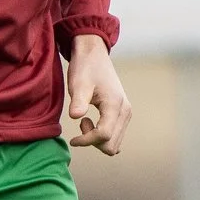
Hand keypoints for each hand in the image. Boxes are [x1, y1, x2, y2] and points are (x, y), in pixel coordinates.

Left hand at [65, 35, 131, 154]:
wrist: (94, 55)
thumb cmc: (85, 67)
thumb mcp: (78, 84)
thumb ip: (78, 101)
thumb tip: (76, 117)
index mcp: (115, 105)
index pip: (104, 136)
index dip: (87, 140)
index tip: (72, 138)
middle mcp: (125, 111)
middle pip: (111, 145)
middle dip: (93, 141)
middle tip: (81, 122)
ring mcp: (126, 113)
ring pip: (114, 143)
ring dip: (97, 139)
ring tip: (85, 120)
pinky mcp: (123, 113)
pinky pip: (115, 135)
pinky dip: (102, 135)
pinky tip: (92, 121)